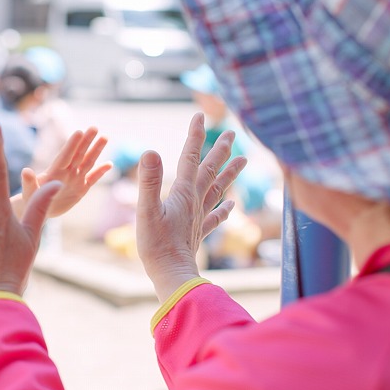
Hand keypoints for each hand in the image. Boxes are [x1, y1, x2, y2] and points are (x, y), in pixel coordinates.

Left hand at [20, 127, 110, 217]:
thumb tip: (25, 170)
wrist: (38, 211)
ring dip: (96, 151)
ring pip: (88, 162)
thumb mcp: (29, 192)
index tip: (79, 132)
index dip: (72, 145)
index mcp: (54, 172)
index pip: (65, 156)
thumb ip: (29, 182)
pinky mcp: (81, 189)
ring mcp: (75, 179)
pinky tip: (109, 163)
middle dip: (87, 141)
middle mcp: (66, 172)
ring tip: (105, 137)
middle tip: (94, 127)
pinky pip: (93, 179)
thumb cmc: (30, 200)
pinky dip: (101, 171)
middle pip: (78, 154)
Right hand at [136, 113, 245, 301]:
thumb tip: (150, 151)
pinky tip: (232, 205)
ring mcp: (198, 216)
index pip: (190, 156)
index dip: (194, 135)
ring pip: (218, 189)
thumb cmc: (156, 245)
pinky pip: (215, 217)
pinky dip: (225, 209)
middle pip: (210, 169)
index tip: (199, 115)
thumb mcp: (146, 210)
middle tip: (232, 133)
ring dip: (229, 173)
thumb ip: (149, 181)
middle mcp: (195, 200)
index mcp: (183, 192)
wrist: (172, 274)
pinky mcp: (198, 232)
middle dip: (220, 149)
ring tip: (242, 159)